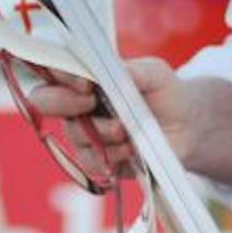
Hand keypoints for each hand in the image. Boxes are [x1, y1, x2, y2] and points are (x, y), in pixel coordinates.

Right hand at [18, 55, 194, 186]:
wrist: (186, 128)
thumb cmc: (165, 94)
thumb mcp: (156, 74)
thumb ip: (134, 70)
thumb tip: (112, 70)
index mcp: (85, 78)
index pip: (54, 70)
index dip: (59, 73)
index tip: (83, 81)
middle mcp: (77, 105)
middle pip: (45, 101)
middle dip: (65, 102)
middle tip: (91, 102)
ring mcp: (83, 134)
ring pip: (75, 134)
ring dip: (102, 131)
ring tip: (127, 128)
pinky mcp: (96, 161)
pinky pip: (90, 162)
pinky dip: (112, 155)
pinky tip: (130, 149)